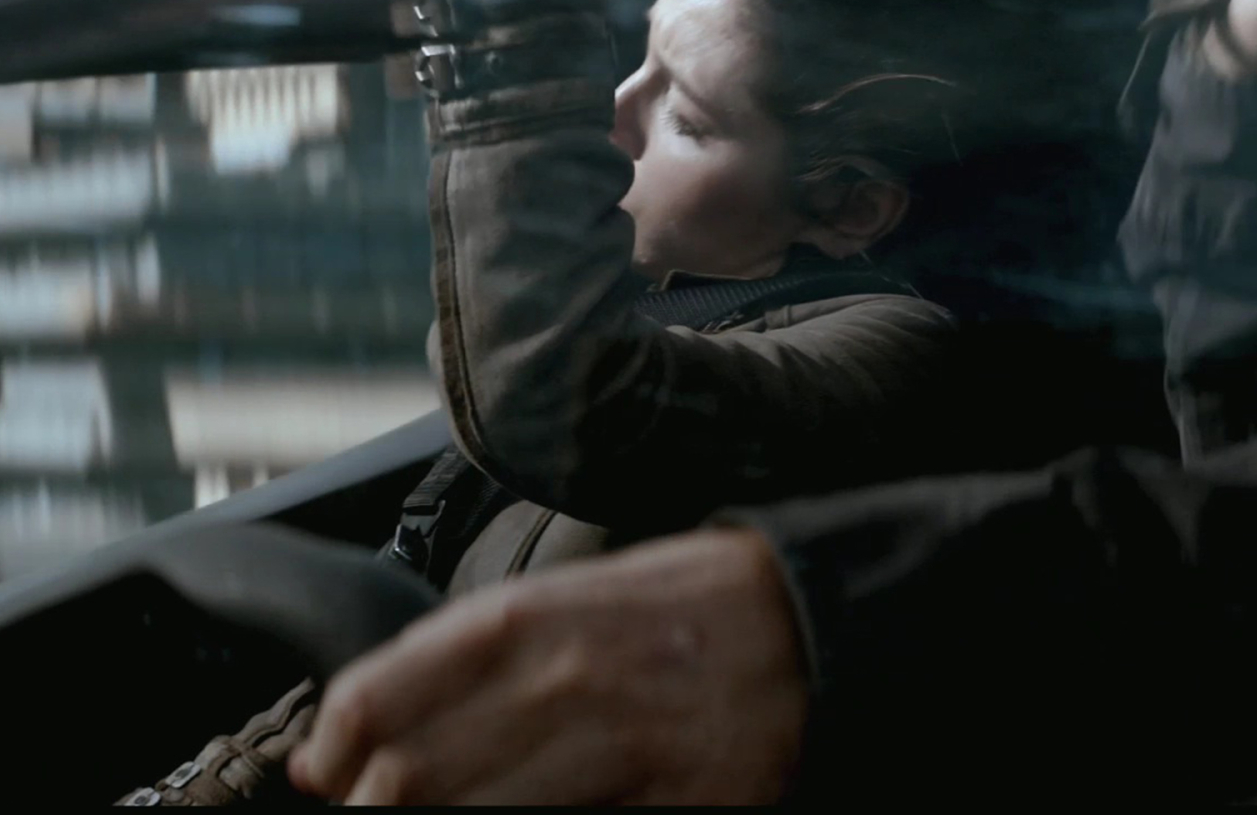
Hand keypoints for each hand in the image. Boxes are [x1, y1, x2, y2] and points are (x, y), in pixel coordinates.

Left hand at [286, 528, 808, 804]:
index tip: (325, 774)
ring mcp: (618, 744)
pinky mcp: (674, 797)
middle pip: (411, 774)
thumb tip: (375, 709)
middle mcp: (560, 678)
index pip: (380, 694)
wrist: (802, 615)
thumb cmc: (680, 601)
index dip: (334, 748)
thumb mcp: (571, 592)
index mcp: (526, 616)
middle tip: (369, 813)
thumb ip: (476, 645)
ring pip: (478, 814)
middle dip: (372, 809)